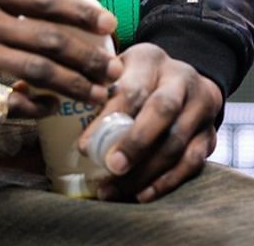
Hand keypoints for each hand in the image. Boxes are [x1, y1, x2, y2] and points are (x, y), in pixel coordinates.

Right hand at [0, 0, 120, 115]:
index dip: (82, 13)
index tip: (109, 25)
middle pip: (48, 40)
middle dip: (88, 58)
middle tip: (113, 69)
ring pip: (34, 73)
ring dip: (72, 86)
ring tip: (95, 95)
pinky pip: (5, 101)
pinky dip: (32, 107)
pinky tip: (48, 110)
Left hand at [76, 42, 221, 202]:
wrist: (182, 77)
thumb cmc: (134, 75)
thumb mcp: (114, 68)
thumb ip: (90, 84)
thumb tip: (43, 105)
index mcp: (150, 58)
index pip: (132, 88)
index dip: (108, 118)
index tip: (84, 146)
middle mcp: (182, 79)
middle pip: (162, 111)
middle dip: (135, 143)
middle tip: (111, 167)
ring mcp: (202, 107)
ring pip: (178, 142)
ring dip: (146, 171)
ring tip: (116, 189)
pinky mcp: (210, 134)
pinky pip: (193, 162)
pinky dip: (167, 181)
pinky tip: (143, 194)